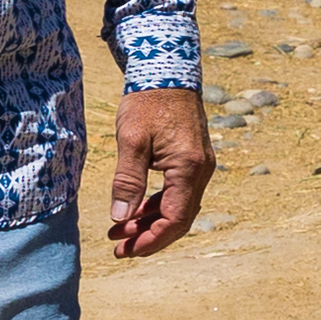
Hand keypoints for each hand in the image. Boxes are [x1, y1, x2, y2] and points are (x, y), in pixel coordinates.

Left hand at [109, 86, 214, 256]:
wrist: (167, 70)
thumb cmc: (148, 100)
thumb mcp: (131, 140)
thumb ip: (127, 180)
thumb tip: (120, 217)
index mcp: (188, 168)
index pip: (174, 219)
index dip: (150, 240)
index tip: (125, 250)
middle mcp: (201, 170)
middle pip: (180, 219)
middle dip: (149, 237)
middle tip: (119, 248)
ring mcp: (199, 165)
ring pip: (179, 207)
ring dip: (151, 223)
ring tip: (120, 232)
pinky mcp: (192, 160)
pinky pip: (178, 193)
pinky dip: (157, 206)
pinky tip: (135, 211)